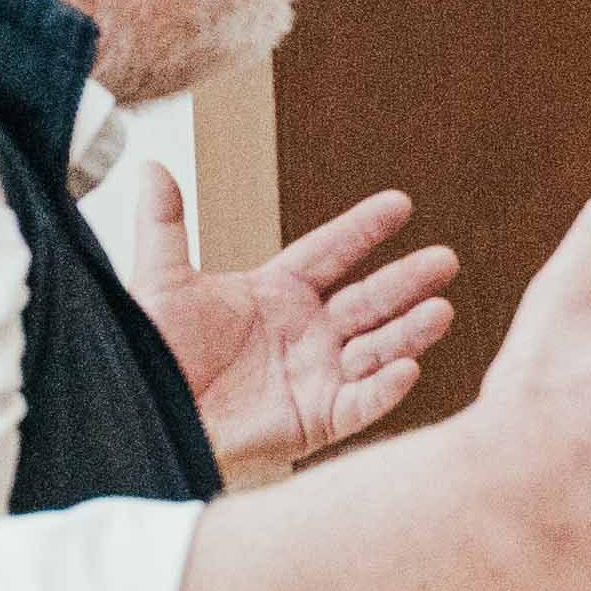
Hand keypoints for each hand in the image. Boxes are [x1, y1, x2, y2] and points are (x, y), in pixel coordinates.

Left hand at [114, 171, 462, 483]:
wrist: (145, 422)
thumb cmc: (152, 359)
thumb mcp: (159, 286)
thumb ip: (165, 227)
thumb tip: (152, 168)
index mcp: (276, 294)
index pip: (330, 253)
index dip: (363, 229)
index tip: (400, 204)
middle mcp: (306, 333)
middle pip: (369, 299)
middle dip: (408, 280)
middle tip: (445, 259)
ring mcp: (318, 376)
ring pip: (378, 348)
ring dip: (411, 330)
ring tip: (440, 311)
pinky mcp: (319, 420)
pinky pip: (362, 402)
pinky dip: (386, 387)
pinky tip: (408, 368)